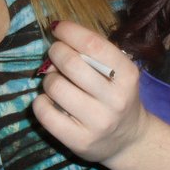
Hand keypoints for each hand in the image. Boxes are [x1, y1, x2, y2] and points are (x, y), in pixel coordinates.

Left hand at [32, 22, 148, 163]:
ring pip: (56, 87)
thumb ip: (94, 54)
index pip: (94, 45)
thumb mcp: (118, 72)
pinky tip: (49, 100)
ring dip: (48, 78)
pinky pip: (46, 113)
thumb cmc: (118, 95)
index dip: (70, 32)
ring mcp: (98, 121)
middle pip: (71, 63)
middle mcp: (115, 98)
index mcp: (127, 75)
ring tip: (55, 80)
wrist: (128, 138)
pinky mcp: (79, 141)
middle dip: (56, 52)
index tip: (58, 28)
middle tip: (55, 53)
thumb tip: (58, 40)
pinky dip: (40, 101)